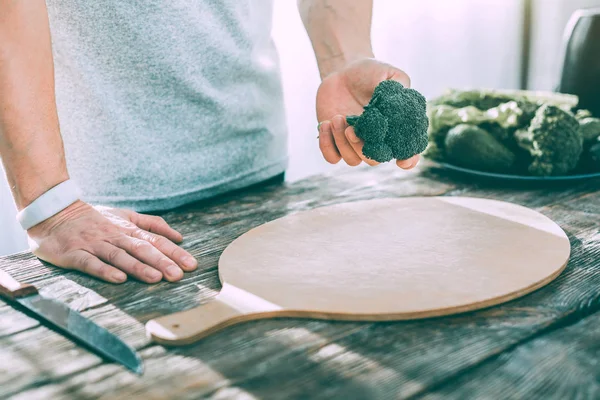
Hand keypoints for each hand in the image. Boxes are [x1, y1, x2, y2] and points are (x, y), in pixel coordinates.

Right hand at [26, 200, 197, 283]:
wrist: (54, 212)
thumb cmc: (95, 218)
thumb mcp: (125, 215)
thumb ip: (152, 224)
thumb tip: (179, 236)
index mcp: (128, 229)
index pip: (156, 241)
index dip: (174, 253)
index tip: (191, 265)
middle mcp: (115, 237)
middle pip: (142, 249)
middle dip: (162, 262)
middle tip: (178, 275)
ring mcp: (95, 245)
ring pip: (120, 256)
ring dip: (138, 267)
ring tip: (155, 277)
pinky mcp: (75, 254)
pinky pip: (91, 263)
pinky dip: (105, 271)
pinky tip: (119, 279)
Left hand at [316, 58, 419, 168]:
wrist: (344, 71)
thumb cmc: (372, 73)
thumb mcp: (389, 75)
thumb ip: (397, 90)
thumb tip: (398, 107)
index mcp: (394, 129)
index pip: (407, 153)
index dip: (408, 160)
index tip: (402, 161)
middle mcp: (376, 141)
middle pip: (374, 160)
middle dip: (361, 147)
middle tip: (351, 128)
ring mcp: (355, 143)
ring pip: (352, 160)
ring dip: (343, 143)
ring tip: (338, 118)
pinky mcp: (335, 141)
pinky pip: (332, 157)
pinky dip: (327, 145)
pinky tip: (326, 124)